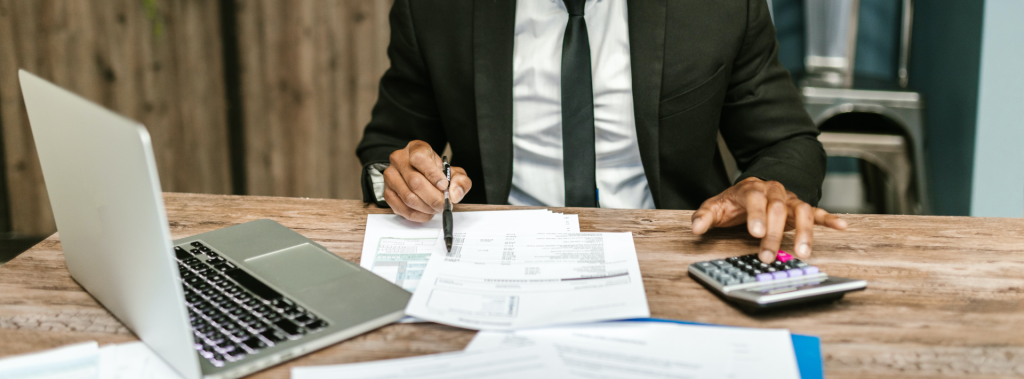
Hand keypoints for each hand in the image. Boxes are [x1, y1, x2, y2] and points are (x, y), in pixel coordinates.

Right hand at [383, 140, 471, 221]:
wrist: (423, 176)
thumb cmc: (437, 173)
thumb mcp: (454, 173)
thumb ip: (460, 181)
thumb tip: (455, 193)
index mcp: (416, 149)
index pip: (420, 159)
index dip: (433, 174)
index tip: (444, 186)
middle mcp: (399, 160)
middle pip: (415, 182)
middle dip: (433, 198)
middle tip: (444, 205)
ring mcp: (391, 176)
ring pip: (408, 197)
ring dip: (426, 207)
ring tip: (436, 208)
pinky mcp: (387, 192)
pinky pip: (401, 208)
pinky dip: (417, 215)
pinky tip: (426, 213)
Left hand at [691, 177, 846, 262]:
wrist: (752, 189)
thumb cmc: (734, 202)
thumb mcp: (715, 207)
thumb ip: (704, 216)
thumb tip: (695, 228)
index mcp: (751, 189)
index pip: (755, 199)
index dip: (756, 215)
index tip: (755, 233)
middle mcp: (773, 191)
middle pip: (777, 210)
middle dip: (773, 234)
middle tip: (767, 256)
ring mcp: (789, 200)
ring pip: (800, 211)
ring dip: (803, 232)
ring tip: (803, 252)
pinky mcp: (801, 208)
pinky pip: (817, 212)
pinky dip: (829, 219)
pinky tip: (841, 226)